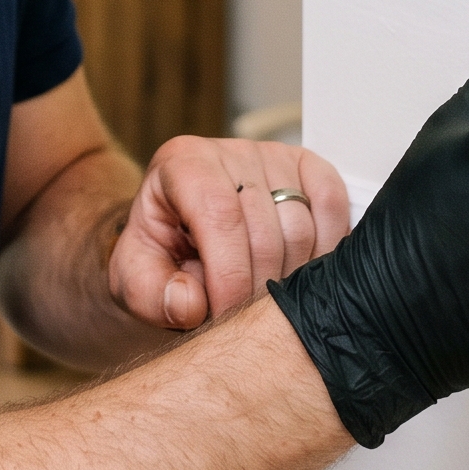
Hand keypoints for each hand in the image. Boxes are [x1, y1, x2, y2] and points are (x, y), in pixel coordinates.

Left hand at [108, 137, 352, 331]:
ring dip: (291, 277)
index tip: (226, 315)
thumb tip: (190, 302)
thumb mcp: (135, 280)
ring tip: (265, 299)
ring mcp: (271, 155)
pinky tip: (301, 274)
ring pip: (302, 225)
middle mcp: (227, 152)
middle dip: (258, 287)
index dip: (228, 274)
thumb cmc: (160, 254)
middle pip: (265, 228)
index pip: (218, 214)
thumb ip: (152, 294)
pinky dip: (326, 248)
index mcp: (181, 165)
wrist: (181, 237)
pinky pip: (333, 205)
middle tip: (244, 317)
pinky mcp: (307, 167)